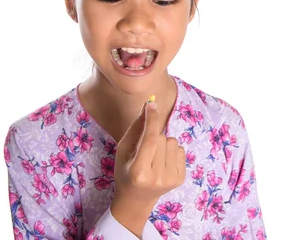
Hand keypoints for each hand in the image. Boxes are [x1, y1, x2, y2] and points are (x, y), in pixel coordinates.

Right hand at [111, 101, 185, 237]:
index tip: (151, 105)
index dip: (151, 120)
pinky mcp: (180, 179)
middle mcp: (157, 177)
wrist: (136, 200)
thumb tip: (149, 105)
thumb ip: (136, 128)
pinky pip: (181, 150)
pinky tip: (162, 163)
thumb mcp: (124, 151)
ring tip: (154, 157)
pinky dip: (171, 152)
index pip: (150, 139)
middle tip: (145, 150)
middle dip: (154, 136)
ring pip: (173, 142)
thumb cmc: (125, 172)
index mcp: (139, 171)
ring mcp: (170, 179)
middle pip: (161, 138)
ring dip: (163, 144)